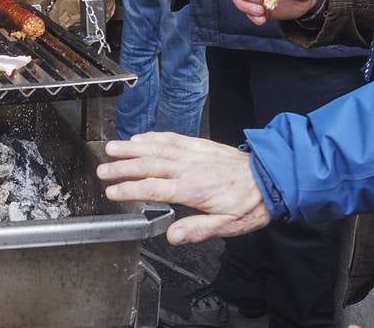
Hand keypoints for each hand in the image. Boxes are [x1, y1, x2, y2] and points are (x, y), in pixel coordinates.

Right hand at [96, 133, 270, 243]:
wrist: (271, 177)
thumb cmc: (248, 204)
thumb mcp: (226, 225)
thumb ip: (197, 230)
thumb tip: (171, 237)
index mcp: (191, 189)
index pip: (152, 189)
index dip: (129, 190)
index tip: (111, 192)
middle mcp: (187, 168)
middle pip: (148, 166)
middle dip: (122, 168)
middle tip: (102, 170)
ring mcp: (192, 154)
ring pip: (156, 148)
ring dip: (131, 148)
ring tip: (111, 148)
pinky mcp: (198, 145)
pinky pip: (171, 138)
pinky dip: (153, 137)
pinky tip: (140, 138)